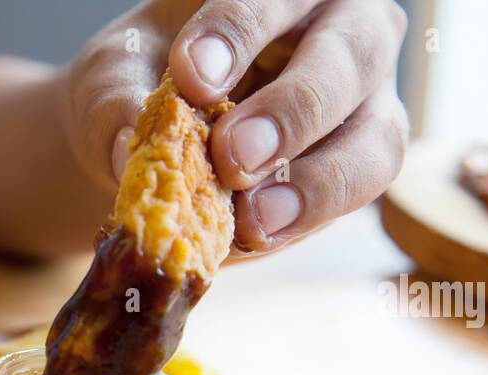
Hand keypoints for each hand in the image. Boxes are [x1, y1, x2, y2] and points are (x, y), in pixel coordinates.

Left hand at [65, 0, 409, 256]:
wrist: (152, 137)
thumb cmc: (140, 82)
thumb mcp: (112, 80)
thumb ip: (118, 104)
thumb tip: (126, 151)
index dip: (236, 32)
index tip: (191, 78)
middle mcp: (342, 24)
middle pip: (349, 56)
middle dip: (292, 111)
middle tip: (233, 158)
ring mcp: (365, 96)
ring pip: (375, 135)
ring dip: (315, 181)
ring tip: (253, 219)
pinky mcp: (362, 159)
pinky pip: (359, 188)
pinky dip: (309, 216)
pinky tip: (255, 236)